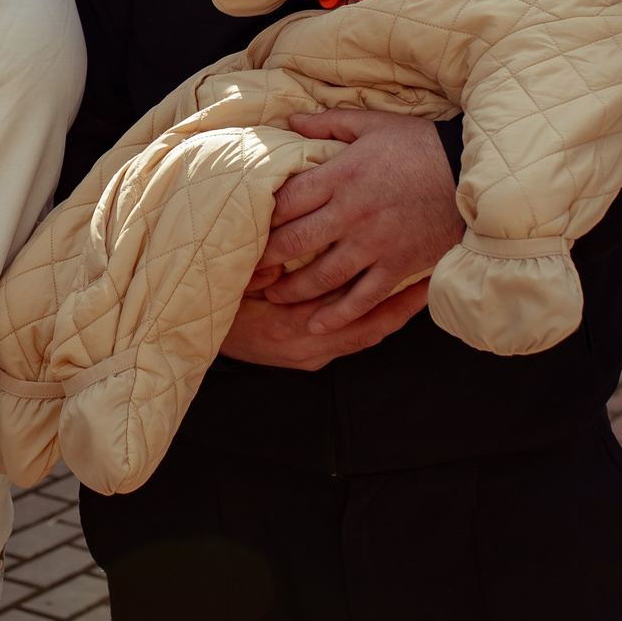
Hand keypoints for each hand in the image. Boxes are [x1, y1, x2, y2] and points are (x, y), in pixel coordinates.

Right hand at [219, 278, 431, 369]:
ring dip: (392, 313)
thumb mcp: (232, 285)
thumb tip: (278, 264)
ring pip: (364, 336)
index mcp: (293, 330)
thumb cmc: (213, 301)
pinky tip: (387, 298)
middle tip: (432, 277)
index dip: (387, 299)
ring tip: (421, 287)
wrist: (189, 337)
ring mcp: (310, 356)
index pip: (354, 317)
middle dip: (402, 307)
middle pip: (369, 330)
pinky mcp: (308, 355)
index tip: (413, 270)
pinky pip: (351, 337)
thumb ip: (260, 274)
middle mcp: (309, 349)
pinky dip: (372, 318)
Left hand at [259, 110, 465, 334]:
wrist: (470, 171)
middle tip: (248, 271)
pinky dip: (338, 314)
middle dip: (267, 260)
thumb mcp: (371, 125)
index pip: (288, 200)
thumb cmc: (418, 144)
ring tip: (274, 297)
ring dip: (294, 290)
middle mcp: (353, 212)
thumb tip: (291, 121)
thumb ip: (328, 124)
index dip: (262, 218)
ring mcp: (377, 242)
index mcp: (342, 174)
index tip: (246, 229)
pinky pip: (364, 296)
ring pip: (324, 275)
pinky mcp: (399, 264)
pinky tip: (317, 324)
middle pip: (297, 241)